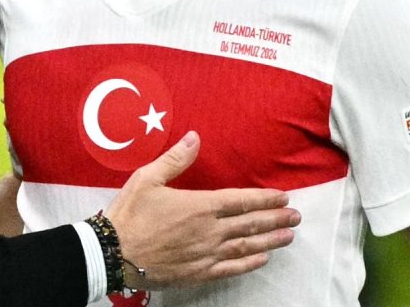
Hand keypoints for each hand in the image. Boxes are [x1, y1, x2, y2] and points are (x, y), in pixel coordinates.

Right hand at [103, 131, 299, 289]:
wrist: (114, 253)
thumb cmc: (130, 214)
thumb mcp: (148, 178)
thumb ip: (176, 159)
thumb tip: (195, 138)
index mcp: (200, 206)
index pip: (241, 200)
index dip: (265, 199)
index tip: (284, 197)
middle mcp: (210, 231)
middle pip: (251, 224)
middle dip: (276, 219)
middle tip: (295, 216)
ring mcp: (206, 253)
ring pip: (247, 247)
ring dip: (270, 240)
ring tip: (288, 236)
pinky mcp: (199, 272)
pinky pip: (231, 268)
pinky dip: (249, 263)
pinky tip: (262, 259)